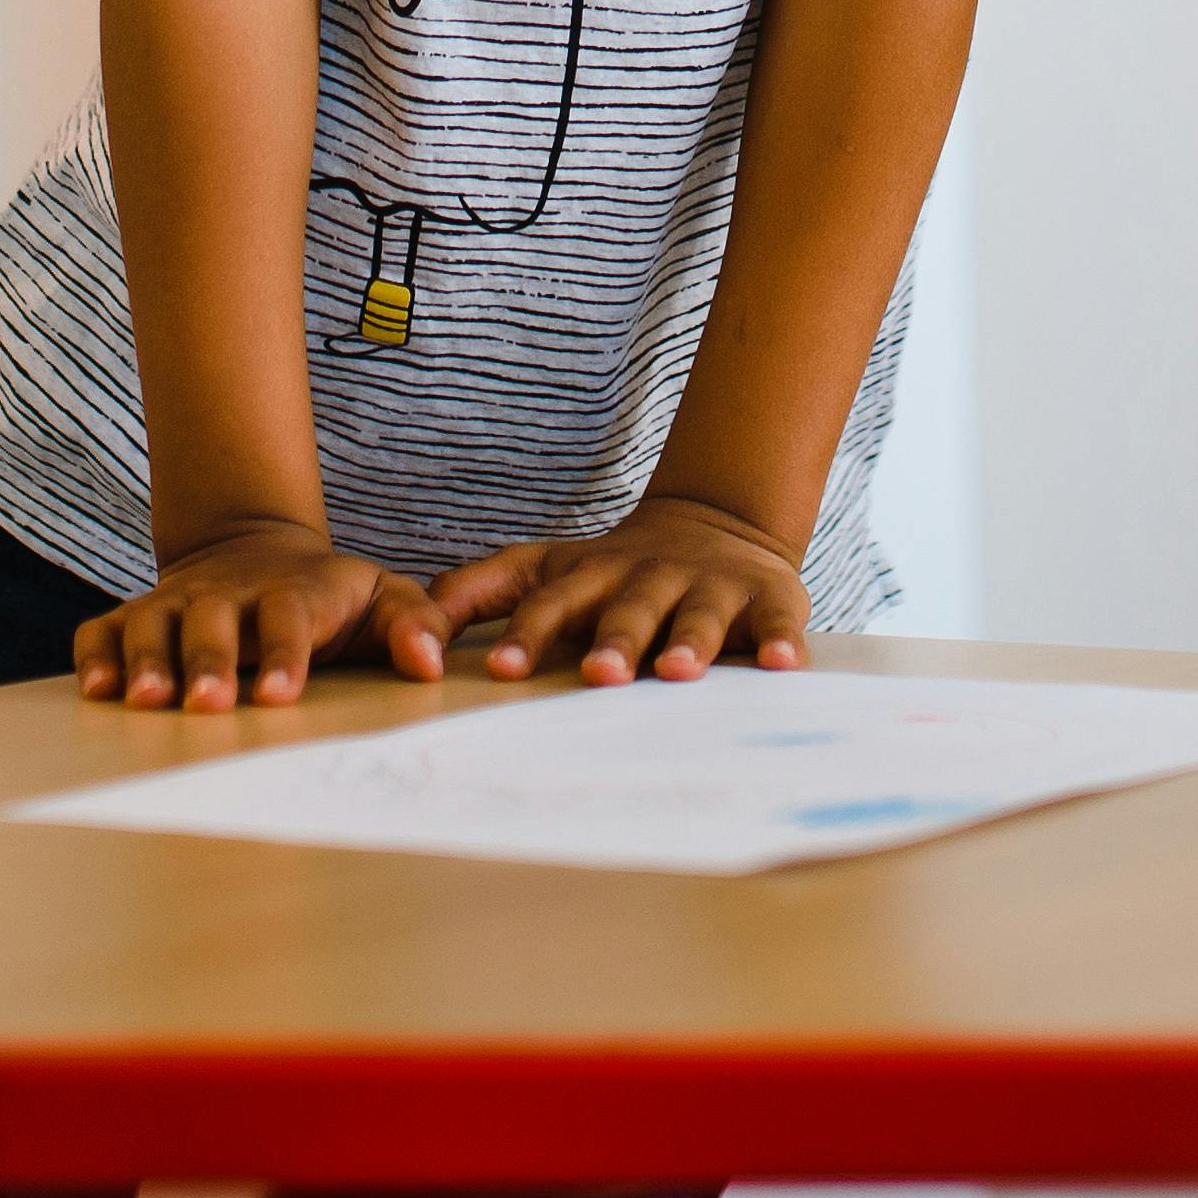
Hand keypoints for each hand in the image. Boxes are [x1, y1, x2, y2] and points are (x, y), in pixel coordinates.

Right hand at [77, 521, 440, 711]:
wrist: (256, 547)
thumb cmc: (328, 595)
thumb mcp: (381, 597)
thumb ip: (413, 624)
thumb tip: (431, 664)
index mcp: (293, 592)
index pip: (289, 616)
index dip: (284, 653)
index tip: (281, 695)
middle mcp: (228, 595)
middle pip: (213, 621)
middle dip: (209, 663)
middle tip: (208, 705)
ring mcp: (179, 602)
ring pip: (155, 624)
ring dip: (149, 661)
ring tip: (147, 702)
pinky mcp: (139, 615)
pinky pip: (105, 630)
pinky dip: (96, 656)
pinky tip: (97, 692)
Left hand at [434, 493, 811, 684]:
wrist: (713, 523)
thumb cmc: (611, 571)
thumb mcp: (543, 569)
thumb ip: (476, 592)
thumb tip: (412, 633)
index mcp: (591, 577)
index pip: (552, 602)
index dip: (527, 632)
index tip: (502, 668)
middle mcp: (648, 579)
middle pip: (627, 610)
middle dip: (613, 641)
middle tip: (596, 675)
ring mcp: (708, 588)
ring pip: (696, 617)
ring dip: (689, 643)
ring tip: (678, 672)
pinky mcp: (766, 599)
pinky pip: (776, 621)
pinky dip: (781, 641)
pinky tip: (785, 665)